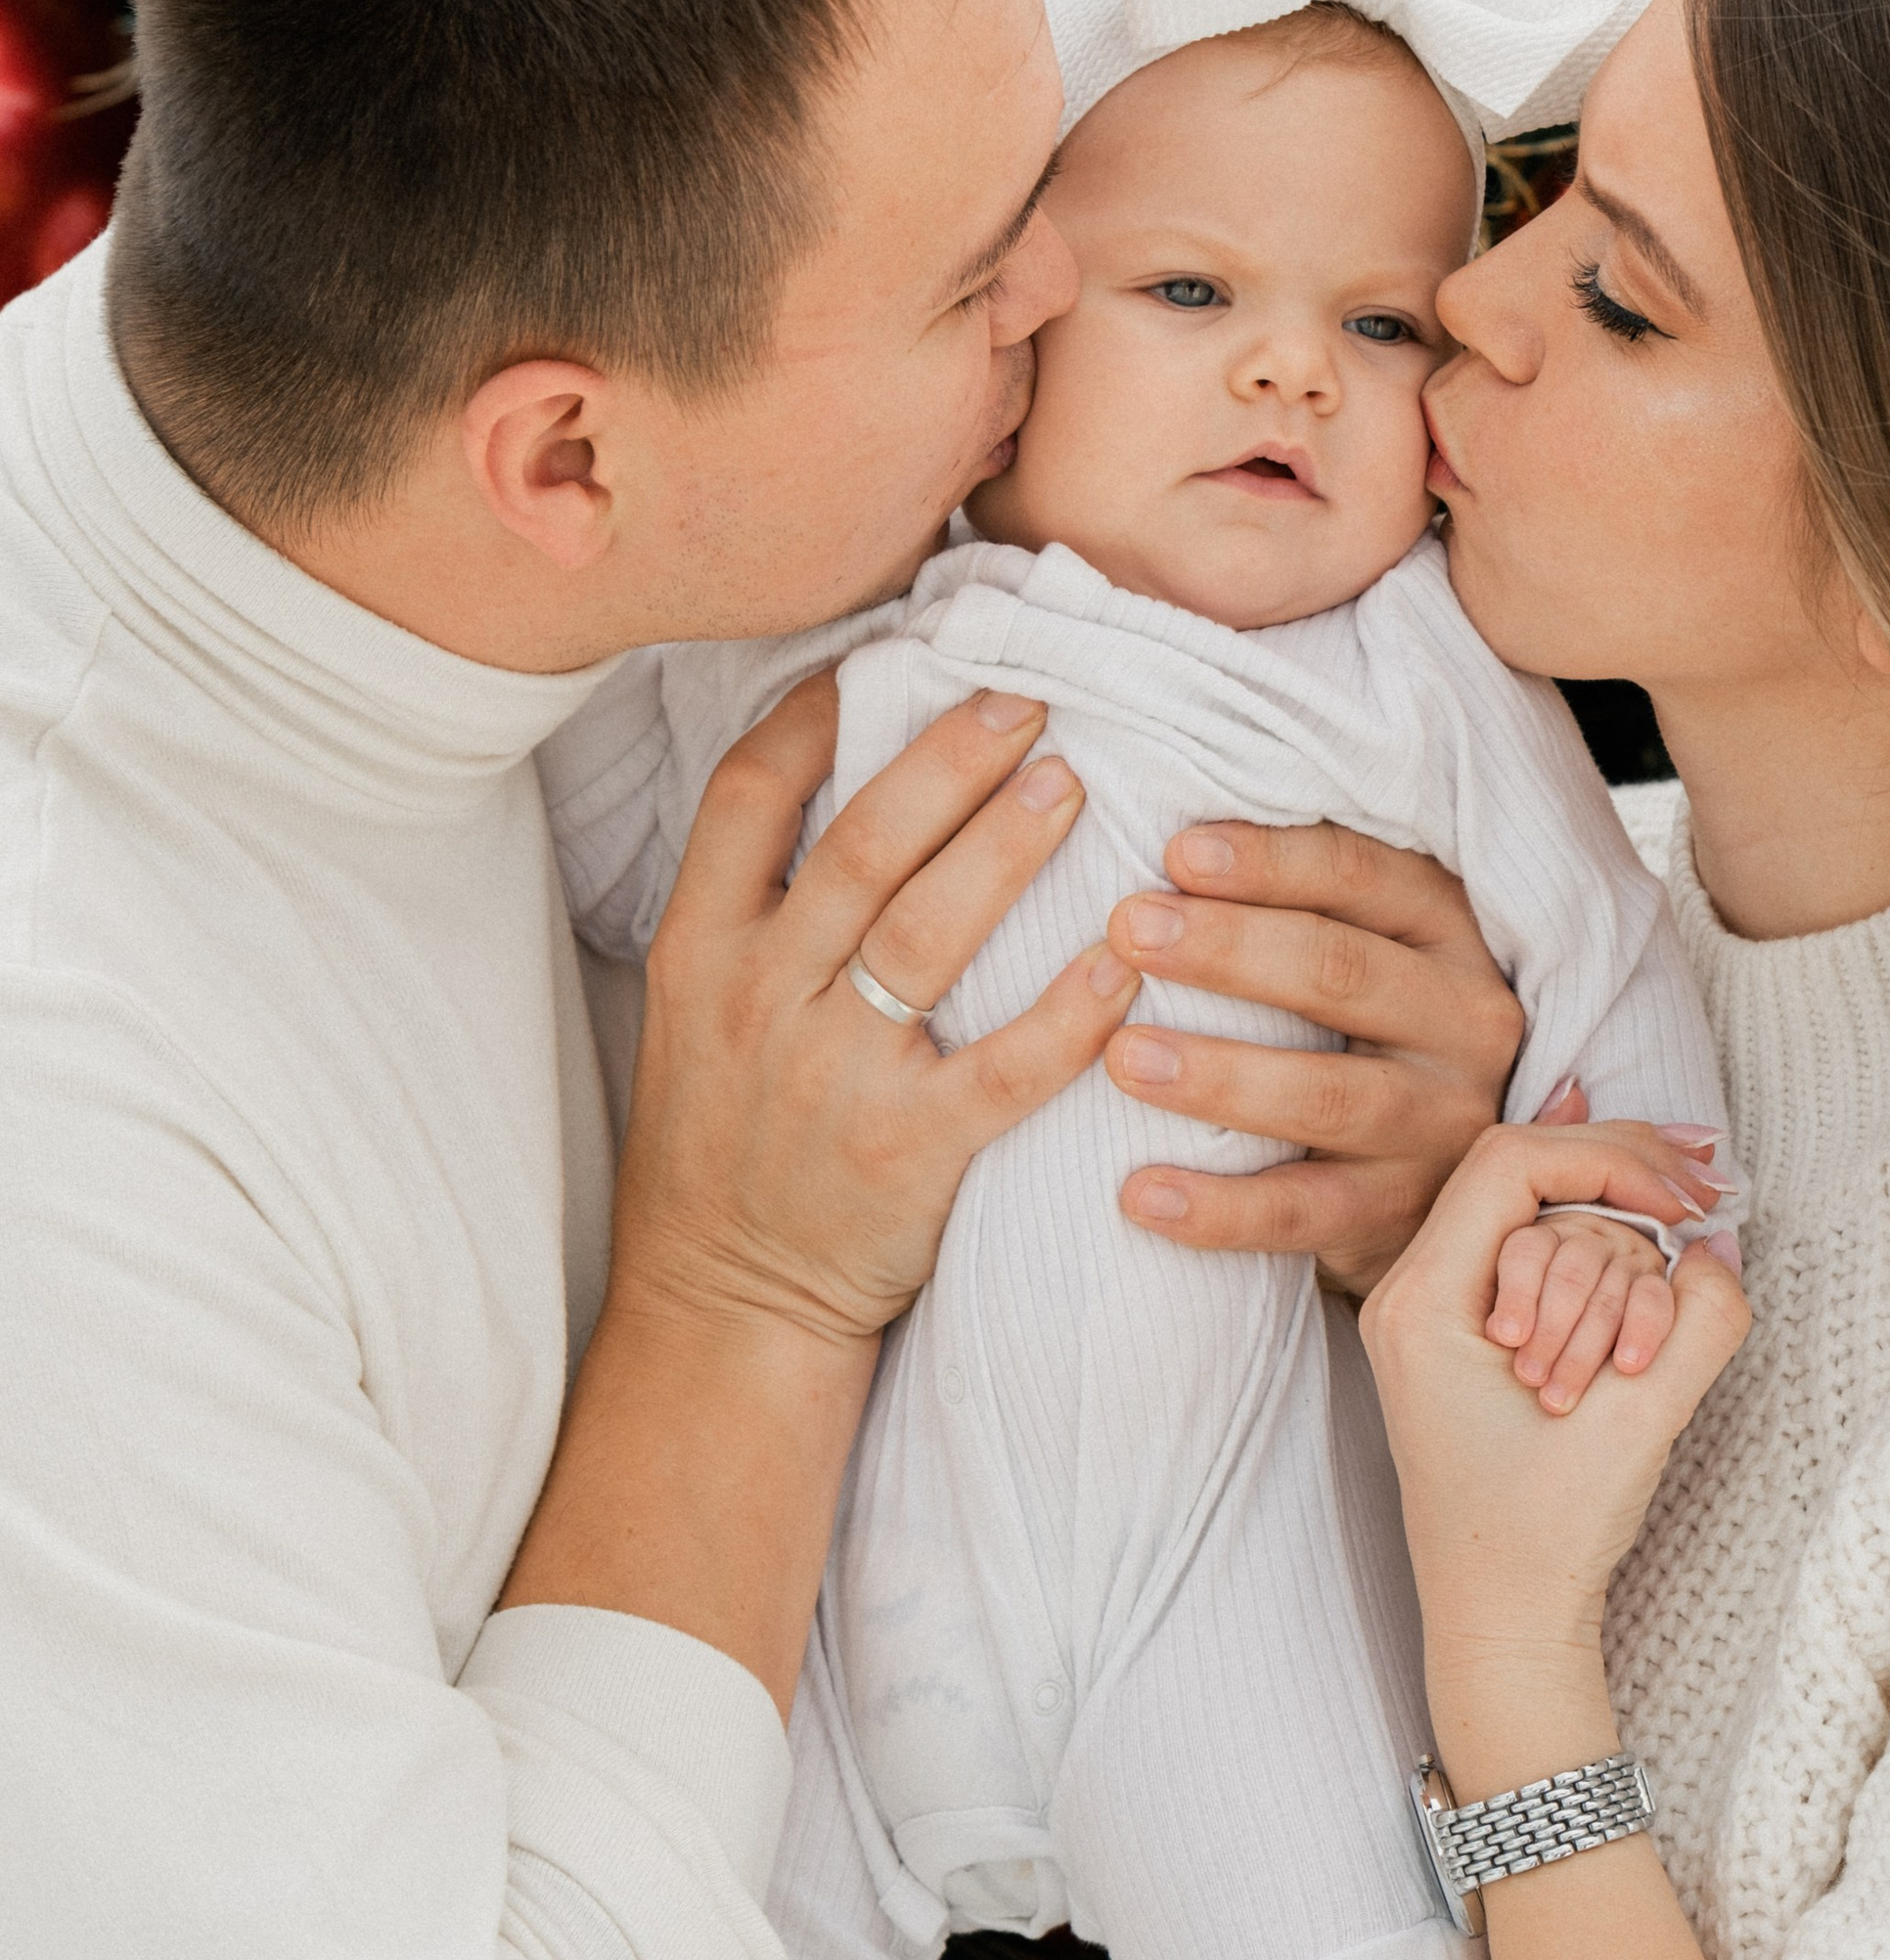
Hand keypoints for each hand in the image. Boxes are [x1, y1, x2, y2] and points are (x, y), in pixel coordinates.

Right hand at [616, 672, 1139, 1351]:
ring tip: (1074, 780)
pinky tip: (1121, 961)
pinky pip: (1003, 1069)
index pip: (749, 793)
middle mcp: (758, 996)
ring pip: (928, 932)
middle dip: (951, 757)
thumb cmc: (726, 1143)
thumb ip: (756, 904)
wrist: (720, 1308)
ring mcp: (831, 1075)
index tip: (893, 651)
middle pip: (863, 842)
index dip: (822, 710)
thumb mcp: (696, 1010)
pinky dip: (1068, 1013)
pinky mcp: (907, 1155)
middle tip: (1029, 697)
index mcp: (698, 948)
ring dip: (1008, 846)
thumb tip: (845, 769)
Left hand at [1100, 821, 1525, 1293]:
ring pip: (1327, 1095)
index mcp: (1449, 930)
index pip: (1362, 876)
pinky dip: (1219, 1209)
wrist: (1443, 1179)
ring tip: (1122, 1056)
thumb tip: (1163, 829)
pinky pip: (1306, 1213)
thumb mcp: (1363, 943)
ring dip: (1218, 1076)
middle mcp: (1464, 1020)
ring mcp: (1443, 1123)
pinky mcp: (1406, 1213)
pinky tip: (1139, 1192)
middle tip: (1126, 929)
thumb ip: (1299, 895)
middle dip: (1228, 949)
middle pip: (1341, 972)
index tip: (1173, 852)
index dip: (1269, 861)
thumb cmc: (1358, 1027)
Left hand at [1362, 1123, 1750, 1671]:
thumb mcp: (1642, 1423)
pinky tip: (1632, 1188)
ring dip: (1611, 1239)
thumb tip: (1720, 1240)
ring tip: (1669, 1267)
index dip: (1609, 1158)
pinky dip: (1590, 1231)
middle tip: (1710, 1183)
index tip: (1685, 1201)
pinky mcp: (1466, 1332)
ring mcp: (1432, 1310)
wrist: (1502, 1623)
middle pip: (1524, 1172)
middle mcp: (1411, 1293)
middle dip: (1622, 1181)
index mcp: (1422, 1303)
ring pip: (1534, 1214)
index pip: (1512, 1162)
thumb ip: (1700, 1323)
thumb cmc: (1549, 1537)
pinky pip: (1527, 1246)